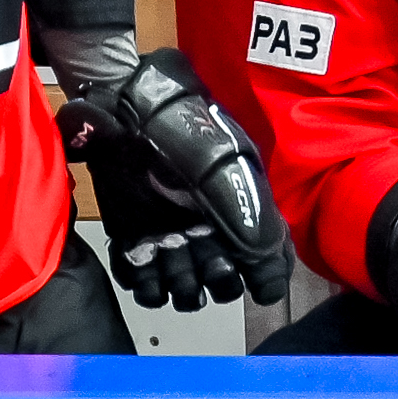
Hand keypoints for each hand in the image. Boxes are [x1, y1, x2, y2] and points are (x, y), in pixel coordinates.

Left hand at [56, 48, 295, 310]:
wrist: (128, 109)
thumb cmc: (185, 132)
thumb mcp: (228, 170)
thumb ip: (252, 220)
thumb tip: (269, 275)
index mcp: (241, 210)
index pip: (265, 260)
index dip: (263, 278)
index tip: (255, 286)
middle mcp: (209, 227)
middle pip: (221, 281)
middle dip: (216, 283)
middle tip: (205, 266)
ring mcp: (170, 233)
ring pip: (182, 287)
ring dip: (178, 289)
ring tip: (171, 270)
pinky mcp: (133, 237)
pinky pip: (141, 279)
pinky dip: (143, 284)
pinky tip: (145, 269)